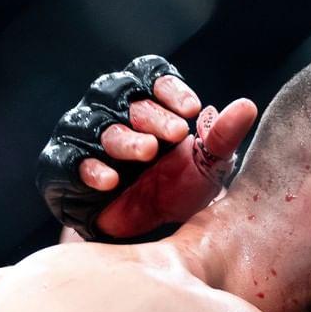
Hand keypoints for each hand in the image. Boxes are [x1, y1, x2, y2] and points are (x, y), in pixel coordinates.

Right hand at [36, 55, 257, 240]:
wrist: (153, 234)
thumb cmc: (179, 189)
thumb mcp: (209, 166)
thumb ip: (223, 137)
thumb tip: (247, 106)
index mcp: (147, 103)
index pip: (150, 76)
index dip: (168, 88)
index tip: (192, 110)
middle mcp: (111, 113)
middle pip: (122, 96)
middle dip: (151, 114)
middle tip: (176, 134)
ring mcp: (84, 139)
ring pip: (94, 125)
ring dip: (122, 138)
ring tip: (147, 152)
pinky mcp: (63, 169)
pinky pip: (66, 162)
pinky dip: (88, 168)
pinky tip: (110, 180)